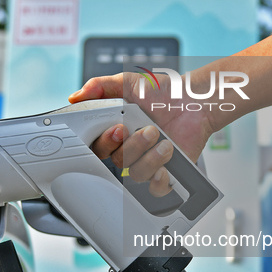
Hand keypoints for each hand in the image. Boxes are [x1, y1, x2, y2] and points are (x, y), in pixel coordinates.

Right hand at [69, 72, 214, 195]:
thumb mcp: (129, 82)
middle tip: (146, 130)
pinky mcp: (166, 172)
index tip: (117, 128)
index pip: (99, 147)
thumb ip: (101, 86)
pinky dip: (158, 182)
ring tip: (164, 140)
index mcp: (118, 131)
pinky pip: (155, 189)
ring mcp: (148, 161)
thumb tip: (76, 96)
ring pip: (136, 173)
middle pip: (118, 161)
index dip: (105, 143)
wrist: (195, 101)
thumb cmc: (165, 92)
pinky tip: (165, 168)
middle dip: (131, 146)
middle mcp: (131, 149)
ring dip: (150, 157)